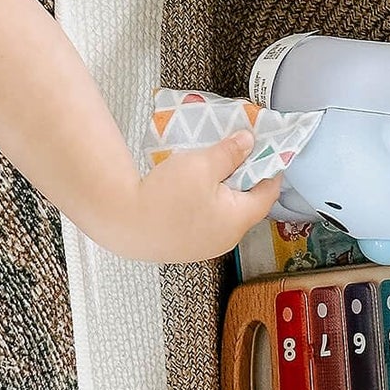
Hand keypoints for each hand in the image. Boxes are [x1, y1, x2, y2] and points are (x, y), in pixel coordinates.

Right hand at [116, 132, 282, 263]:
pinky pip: (205, 222)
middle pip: (247, 204)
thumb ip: (231, 153)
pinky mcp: (182, 248)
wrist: (117, 221)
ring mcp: (202, 247)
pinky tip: (193, 189)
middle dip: (246, 179)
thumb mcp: (202, 164)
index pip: (269, 194)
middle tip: (239, 156)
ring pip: (225, 213)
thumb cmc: (163, 194)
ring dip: (224, 191)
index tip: (269, 151)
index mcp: (238, 221)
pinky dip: (207, 204)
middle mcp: (225, 239)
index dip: (271, 170)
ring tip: (214, 169)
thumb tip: (249, 142)